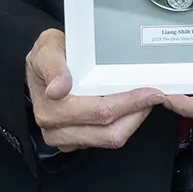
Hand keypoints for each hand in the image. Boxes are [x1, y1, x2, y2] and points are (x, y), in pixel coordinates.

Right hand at [26, 29, 164, 151]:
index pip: (99, 112)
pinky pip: (107, 139)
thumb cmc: (46, 57)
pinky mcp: (77, 142)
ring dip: (133, 120)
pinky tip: (129, 107)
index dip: (129, 103)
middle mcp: (56, 129)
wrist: (38, 67)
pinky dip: (124, 124)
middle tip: (154, 95)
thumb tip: (57, 89)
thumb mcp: (46, 49)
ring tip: (144, 99)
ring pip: (112, 139)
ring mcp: (66, 139)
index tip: (150, 92)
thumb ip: (53, 67)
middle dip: (137, 113)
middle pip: (110, 132)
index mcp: (51, 109)